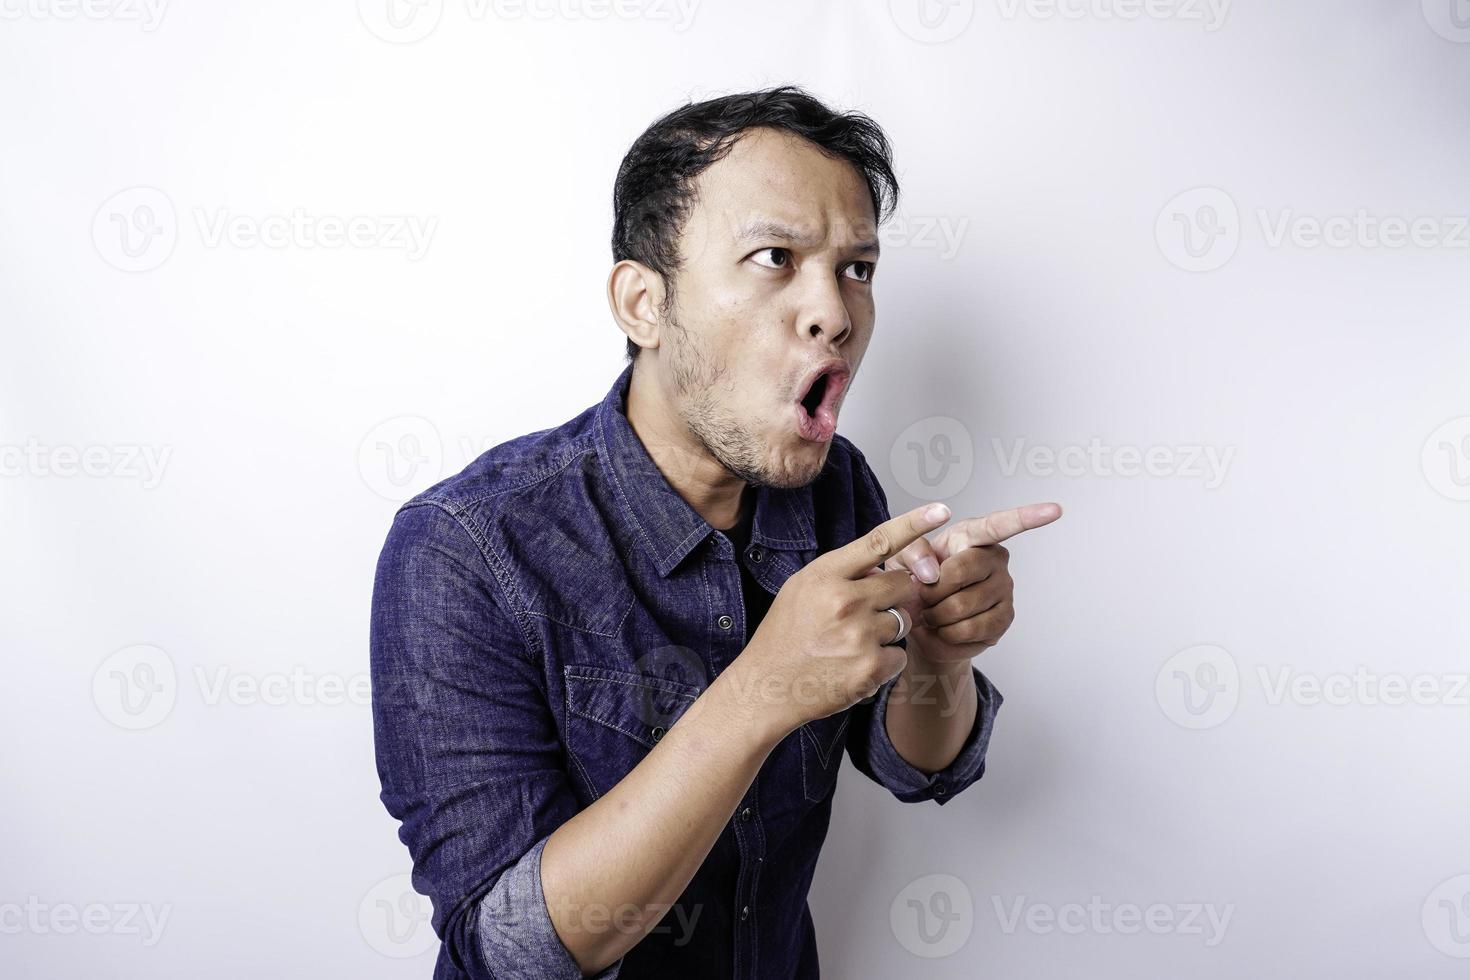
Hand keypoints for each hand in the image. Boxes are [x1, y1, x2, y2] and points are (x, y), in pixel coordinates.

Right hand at [731, 501, 954, 737]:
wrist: (766, 686)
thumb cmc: (785, 635)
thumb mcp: (802, 588)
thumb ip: (843, 573)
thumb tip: (884, 566)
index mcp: (826, 575)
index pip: (878, 542)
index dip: (914, 524)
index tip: (941, 510)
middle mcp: (845, 601)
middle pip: (903, 584)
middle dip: (894, 597)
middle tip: (865, 614)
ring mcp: (859, 635)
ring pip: (903, 621)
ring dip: (887, 632)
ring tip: (851, 644)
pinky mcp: (870, 667)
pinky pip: (900, 656)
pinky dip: (884, 663)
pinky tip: (855, 665)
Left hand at [881, 502, 1061, 665]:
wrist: (920, 622)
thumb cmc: (913, 579)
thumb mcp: (899, 558)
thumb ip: (910, 553)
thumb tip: (932, 570)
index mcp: (972, 536)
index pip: (1000, 524)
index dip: (1027, 517)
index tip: (1055, 510)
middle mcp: (995, 559)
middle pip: (960, 572)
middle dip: (929, 589)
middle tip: (921, 596)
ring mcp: (1004, 589)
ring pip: (961, 606)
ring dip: (935, 615)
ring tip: (930, 612)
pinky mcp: (1004, 619)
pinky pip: (971, 630)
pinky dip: (947, 634)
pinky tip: (944, 628)